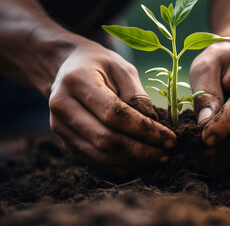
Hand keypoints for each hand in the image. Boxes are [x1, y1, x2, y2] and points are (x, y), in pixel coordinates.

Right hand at [49, 40, 175, 176]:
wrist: (66, 67)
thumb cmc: (100, 64)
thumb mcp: (122, 68)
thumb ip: (138, 95)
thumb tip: (154, 126)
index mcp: (77, 81)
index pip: (114, 113)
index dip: (145, 129)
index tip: (170, 138)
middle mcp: (62, 107)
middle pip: (105, 140)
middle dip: (141, 151)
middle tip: (167, 153)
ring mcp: (59, 127)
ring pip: (100, 155)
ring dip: (133, 161)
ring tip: (158, 157)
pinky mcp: (65, 141)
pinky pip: (95, 161)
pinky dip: (121, 165)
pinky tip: (141, 162)